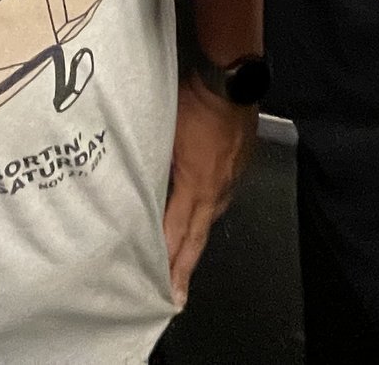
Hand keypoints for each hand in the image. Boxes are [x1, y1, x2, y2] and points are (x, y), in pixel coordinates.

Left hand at [164, 74, 256, 305]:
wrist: (233, 79)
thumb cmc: (194, 101)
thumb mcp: (164, 134)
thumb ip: (153, 164)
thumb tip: (139, 186)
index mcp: (196, 186)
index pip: (178, 233)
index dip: (170, 264)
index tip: (166, 292)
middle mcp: (216, 190)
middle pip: (197, 237)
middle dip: (184, 268)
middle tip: (176, 297)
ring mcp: (231, 180)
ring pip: (209, 219)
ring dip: (195, 241)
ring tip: (183, 261)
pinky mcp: (239, 166)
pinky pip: (220, 199)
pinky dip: (206, 214)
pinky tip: (200, 214)